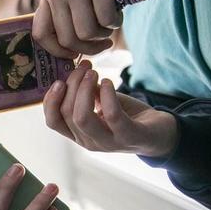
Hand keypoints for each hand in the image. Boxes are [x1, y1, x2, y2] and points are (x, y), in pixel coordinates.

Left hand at [32, 0, 130, 57]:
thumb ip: (63, 17)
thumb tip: (71, 51)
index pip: (40, 35)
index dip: (57, 51)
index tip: (75, 54)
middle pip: (69, 39)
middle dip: (89, 48)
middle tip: (103, 43)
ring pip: (87, 33)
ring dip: (104, 35)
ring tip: (109, 23)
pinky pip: (106, 19)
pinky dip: (116, 22)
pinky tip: (117, 13)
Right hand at [43, 60, 177, 157]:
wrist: (160, 134)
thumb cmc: (127, 116)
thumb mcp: (101, 104)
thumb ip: (86, 93)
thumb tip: (75, 71)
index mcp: (79, 135)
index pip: (53, 122)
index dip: (50, 100)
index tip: (59, 79)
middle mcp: (89, 142)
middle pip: (68, 114)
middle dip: (73, 84)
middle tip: (84, 67)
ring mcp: (109, 143)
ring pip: (82, 117)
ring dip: (84, 89)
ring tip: (93, 72)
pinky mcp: (129, 137)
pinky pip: (112, 116)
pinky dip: (107, 95)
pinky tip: (109, 82)